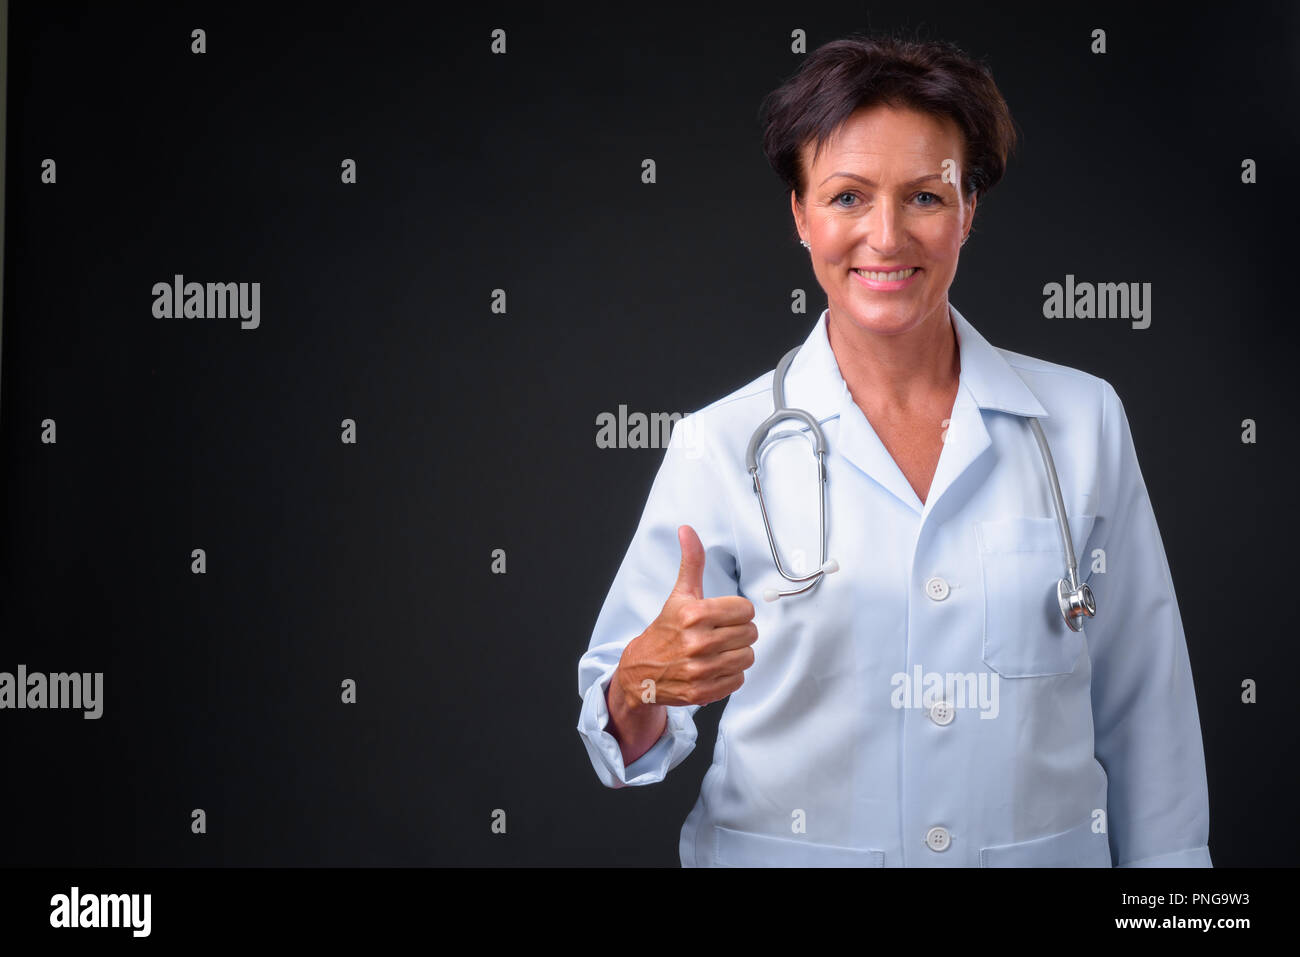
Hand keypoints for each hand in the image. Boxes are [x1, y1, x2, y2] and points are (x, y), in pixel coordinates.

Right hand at [613, 525, 757, 710]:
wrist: (640, 671)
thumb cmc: (666, 629)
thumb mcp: (679, 594)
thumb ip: (691, 562)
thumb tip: (686, 529)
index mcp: (695, 615)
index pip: (746, 610)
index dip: (736, 612)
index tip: (721, 616)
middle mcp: (698, 643)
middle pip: (750, 633)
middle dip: (738, 632)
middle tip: (719, 634)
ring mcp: (700, 670)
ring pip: (747, 657)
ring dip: (736, 654)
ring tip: (717, 651)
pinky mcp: (703, 692)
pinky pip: (739, 679)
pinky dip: (730, 675)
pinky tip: (713, 668)